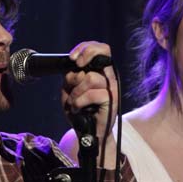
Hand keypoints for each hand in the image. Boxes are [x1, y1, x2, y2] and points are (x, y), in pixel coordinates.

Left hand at [61, 41, 117, 165]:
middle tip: (71, 81)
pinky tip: (78, 109)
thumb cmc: (80, 112)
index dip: (87, 48)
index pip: (102, 49)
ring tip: (73, 102)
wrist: (87, 133)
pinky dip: (79, 102)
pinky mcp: (111, 100)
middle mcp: (109, 77)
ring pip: (91, 77)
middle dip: (79, 68)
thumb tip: (74, 68)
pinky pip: (91, 94)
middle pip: (99, 56)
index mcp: (101, 72)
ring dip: (76, 91)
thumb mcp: (70, 90)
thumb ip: (72, 77)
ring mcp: (112, 88)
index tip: (73, 59)